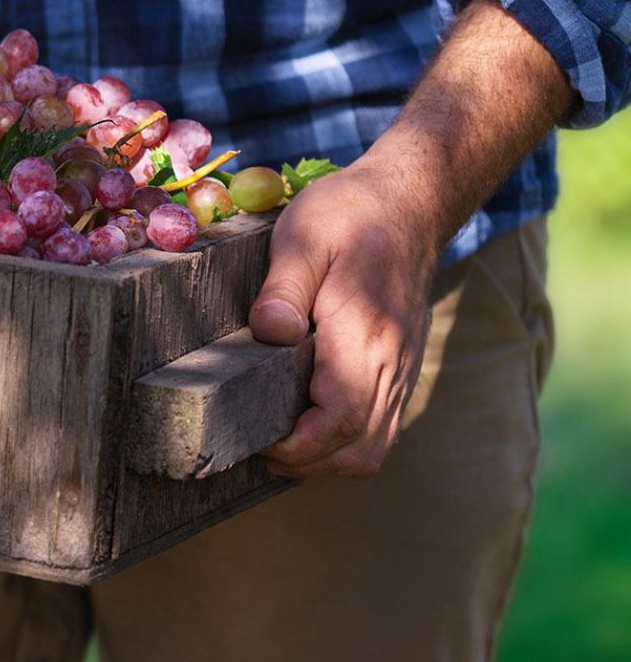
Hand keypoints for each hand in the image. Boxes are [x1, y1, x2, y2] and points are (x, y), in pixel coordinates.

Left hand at [247, 156, 439, 477]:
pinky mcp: (400, 368)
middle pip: (360, 451)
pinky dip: (346, 441)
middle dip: (307, 464)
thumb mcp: (302, 237)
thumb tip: (268, 335)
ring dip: (327, 457)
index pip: (339, 421)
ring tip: (277, 439)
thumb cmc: (350, 214)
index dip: (297, 448)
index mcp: (365, 337)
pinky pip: (379, 426)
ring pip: (373, 446)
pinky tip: (307, 422)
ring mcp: (401, 370)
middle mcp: (391, 365)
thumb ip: (282, 290)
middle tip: (257, 445)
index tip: (255, 441)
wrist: (409, 201)